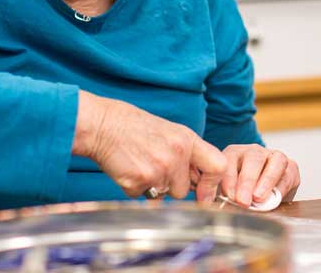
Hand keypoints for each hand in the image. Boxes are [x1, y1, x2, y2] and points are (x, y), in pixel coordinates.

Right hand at [73, 91, 226, 201]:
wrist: (102, 124)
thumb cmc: (133, 127)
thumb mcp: (169, 131)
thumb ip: (187, 153)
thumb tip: (199, 180)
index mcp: (187, 140)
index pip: (218, 166)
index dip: (213, 183)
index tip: (204, 192)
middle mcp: (176, 155)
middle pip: (184, 190)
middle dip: (171, 185)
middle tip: (154, 165)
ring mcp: (158, 169)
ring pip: (163, 195)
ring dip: (153, 186)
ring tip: (140, 164)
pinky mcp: (139, 182)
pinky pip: (142, 196)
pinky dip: (134, 187)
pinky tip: (128, 169)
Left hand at [218, 144, 299, 206]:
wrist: (260, 193)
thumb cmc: (240, 191)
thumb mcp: (228, 191)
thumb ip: (226, 194)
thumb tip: (224, 202)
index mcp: (235, 153)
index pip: (230, 160)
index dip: (229, 178)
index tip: (229, 196)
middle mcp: (255, 152)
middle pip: (254, 158)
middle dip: (248, 180)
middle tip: (243, 200)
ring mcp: (275, 157)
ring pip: (276, 161)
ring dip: (267, 181)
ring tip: (259, 198)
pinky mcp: (291, 168)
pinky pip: (289, 175)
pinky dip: (282, 188)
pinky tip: (274, 199)